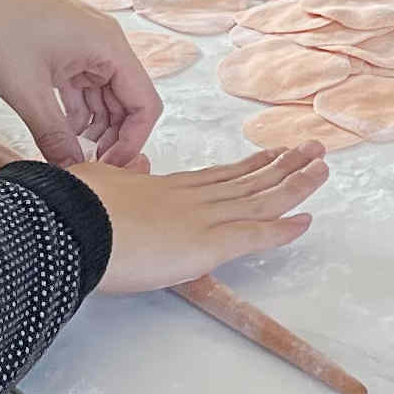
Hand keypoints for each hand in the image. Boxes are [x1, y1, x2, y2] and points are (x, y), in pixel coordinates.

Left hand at [0, 0, 161, 163]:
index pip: (145, 104)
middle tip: (86, 169)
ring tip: (69, 155)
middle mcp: (103, 43)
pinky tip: (56, 132)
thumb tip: (74, 172)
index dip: (132, 142)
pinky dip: (74, 111)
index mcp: (108, 46)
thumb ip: (53, 135)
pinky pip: (81, 85)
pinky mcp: (62, 46)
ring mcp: (82, 43)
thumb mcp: (25, 89)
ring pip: (103, 95)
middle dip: (112, 138)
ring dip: (92, 127)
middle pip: (127, 101)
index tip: (106, 170)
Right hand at [70, 147, 329, 291]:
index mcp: (163, 187)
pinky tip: (306, 220)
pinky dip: (282, 229)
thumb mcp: (96, 180)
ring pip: (259, 199)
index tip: (270, 154)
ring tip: (321, 167)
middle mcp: (189, 198)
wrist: (72, 222)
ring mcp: (200, 218)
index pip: (216, 176)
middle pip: (246, 180)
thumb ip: (121, 178)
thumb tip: (136, 167)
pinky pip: (254, 234)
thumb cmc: (74, 208)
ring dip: (294, 183)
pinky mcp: (207, 243)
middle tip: (311, 150)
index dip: (248, 167)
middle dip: (282, 165)